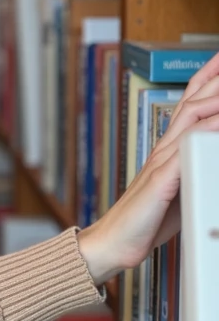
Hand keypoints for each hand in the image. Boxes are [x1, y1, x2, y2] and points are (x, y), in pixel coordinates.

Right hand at [78, 49, 218, 285]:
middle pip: (193, 101)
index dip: (208, 77)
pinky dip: (206, 135)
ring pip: (192, 119)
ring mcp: (162, 162)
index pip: (190, 102)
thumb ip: (196, 169)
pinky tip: (217, 127)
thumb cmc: (147, 220)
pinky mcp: (161, 182)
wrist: (113, 243)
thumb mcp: (179, 189)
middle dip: (215, 77)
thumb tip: (211, 155)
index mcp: (169, 148)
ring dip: (215, 99)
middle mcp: (165, 148)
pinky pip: (187, 153)